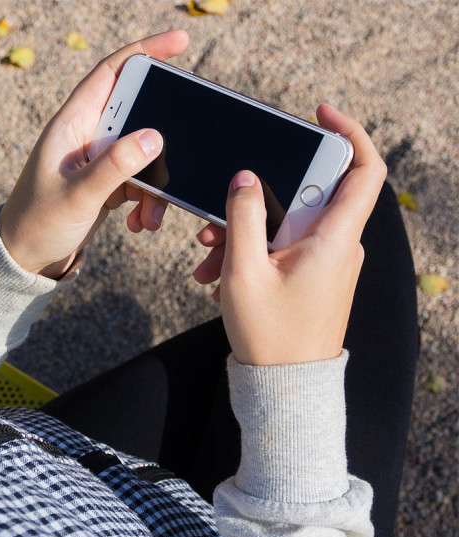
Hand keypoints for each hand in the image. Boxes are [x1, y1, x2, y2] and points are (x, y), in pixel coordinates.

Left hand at [0, 30, 189, 278]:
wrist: (25, 259)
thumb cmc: (38, 223)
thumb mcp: (78, 195)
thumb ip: (116, 166)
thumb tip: (155, 137)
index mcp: (71, 124)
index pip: (111, 72)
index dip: (145, 51)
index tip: (181, 42)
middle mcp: (85, 135)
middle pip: (137, 113)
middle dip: (162, 136)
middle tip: (184, 150)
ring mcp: (97, 159)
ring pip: (143, 153)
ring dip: (156, 183)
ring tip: (151, 215)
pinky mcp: (106, 182)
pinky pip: (140, 180)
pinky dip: (148, 200)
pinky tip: (141, 223)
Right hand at [192, 104, 386, 364]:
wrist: (284, 386)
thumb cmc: (270, 335)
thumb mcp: (244, 271)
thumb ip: (244, 217)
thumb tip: (247, 178)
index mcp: (335, 239)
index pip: (363, 170)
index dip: (349, 133)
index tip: (320, 115)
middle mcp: (339, 246)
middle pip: (307, 195)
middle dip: (260, 196)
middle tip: (224, 208)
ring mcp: (327, 262)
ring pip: (287, 223)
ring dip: (246, 230)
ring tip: (208, 253)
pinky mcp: (312, 276)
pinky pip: (283, 247)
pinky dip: (252, 251)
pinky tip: (218, 273)